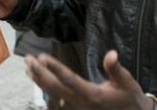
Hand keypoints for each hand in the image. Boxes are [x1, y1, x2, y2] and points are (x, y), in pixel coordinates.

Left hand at [25, 50, 154, 109]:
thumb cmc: (129, 97)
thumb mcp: (126, 81)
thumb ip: (115, 68)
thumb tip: (111, 53)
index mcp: (92, 95)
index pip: (69, 79)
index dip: (55, 68)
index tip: (42, 57)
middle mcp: (80, 103)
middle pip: (55, 87)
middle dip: (40, 72)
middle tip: (28, 58)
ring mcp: (76, 107)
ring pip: (52, 93)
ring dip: (39, 79)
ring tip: (27, 66)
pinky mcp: (75, 108)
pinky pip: (55, 97)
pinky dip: (45, 86)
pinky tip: (37, 78)